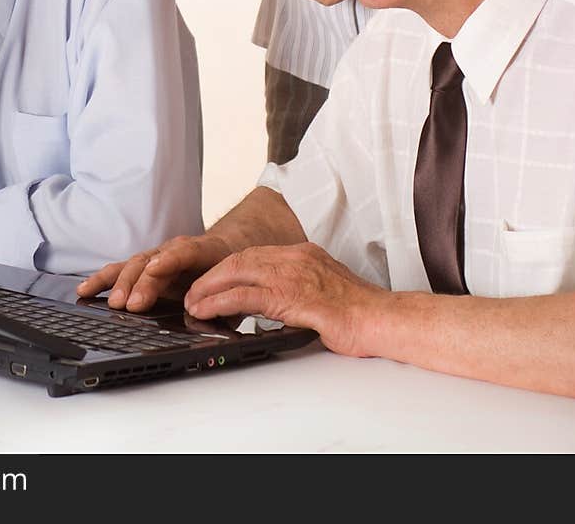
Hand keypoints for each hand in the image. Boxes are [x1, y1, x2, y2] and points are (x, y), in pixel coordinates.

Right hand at [77, 234, 232, 311]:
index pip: (184, 252)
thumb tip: (206, 315)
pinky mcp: (142, 270)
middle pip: (153, 263)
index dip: (169, 260)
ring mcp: (155, 259)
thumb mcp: (234, 286)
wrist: (223, 254)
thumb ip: (222, 300)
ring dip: (121, 285)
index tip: (155, 269)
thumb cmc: (227, 274)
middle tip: (132, 304)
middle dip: (141, 283)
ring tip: (112, 303)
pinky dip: (103, 281)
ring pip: (133, 266)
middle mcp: (173, 252)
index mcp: (202, 251)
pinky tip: (85, 290)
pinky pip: (120, 272)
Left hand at [184, 242, 385, 355]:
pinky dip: (220, 302)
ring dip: (209, 288)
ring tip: (192, 304)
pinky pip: (246, 296)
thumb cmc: (359, 313)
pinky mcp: (292, 297)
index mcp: (304, 254)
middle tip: (193, 292)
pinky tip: (207, 311)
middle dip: (212, 276)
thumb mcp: (323, 292)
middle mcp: (296, 258)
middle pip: (241, 259)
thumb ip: (299, 291)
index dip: (229, 268)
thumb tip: (276, 306)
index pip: (255, 254)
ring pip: (238, 273)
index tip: (212, 281)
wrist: (382, 319)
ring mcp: (294, 275)